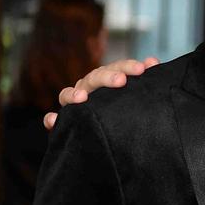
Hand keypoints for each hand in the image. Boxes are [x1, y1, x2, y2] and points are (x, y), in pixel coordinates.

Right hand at [43, 57, 159, 129]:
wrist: (112, 143)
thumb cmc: (125, 115)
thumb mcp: (133, 100)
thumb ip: (141, 84)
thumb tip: (153, 61)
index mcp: (106, 82)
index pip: (115, 69)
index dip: (128, 66)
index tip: (144, 67)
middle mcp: (89, 90)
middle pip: (94, 78)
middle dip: (108, 76)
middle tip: (121, 80)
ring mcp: (74, 105)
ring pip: (69, 95)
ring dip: (73, 94)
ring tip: (81, 98)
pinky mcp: (64, 123)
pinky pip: (53, 120)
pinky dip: (51, 119)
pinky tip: (53, 120)